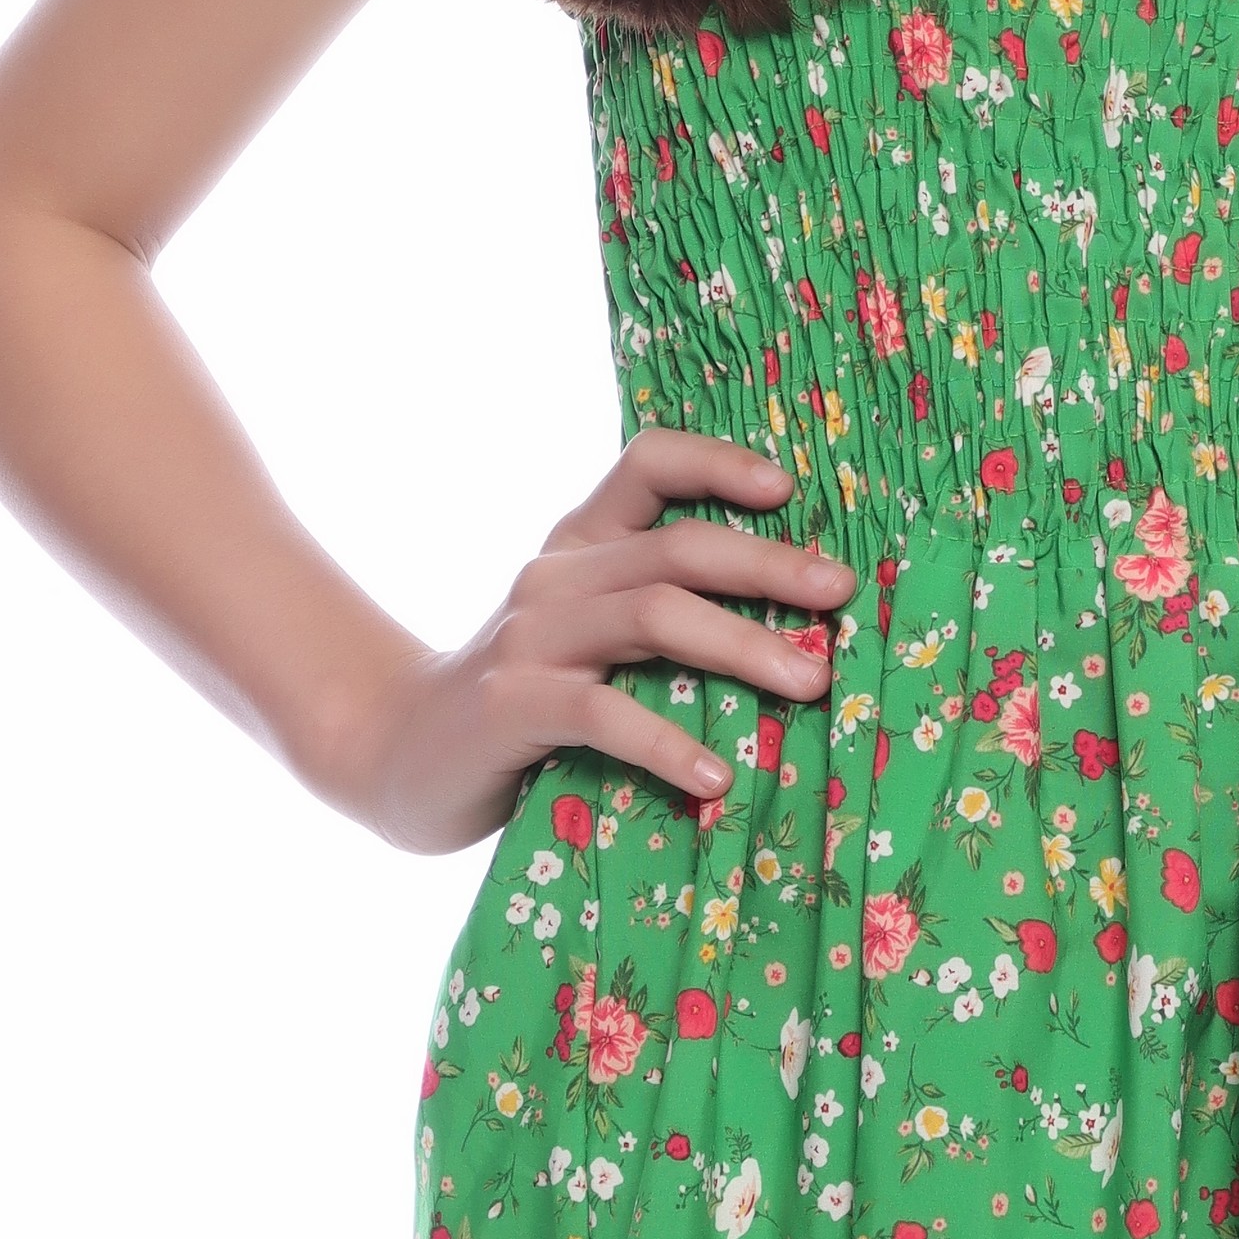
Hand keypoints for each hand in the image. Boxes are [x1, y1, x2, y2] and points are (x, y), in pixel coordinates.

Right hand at [352, 432, 852, 853]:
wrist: (398, 755)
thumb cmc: (524, 700)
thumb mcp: (586, 637)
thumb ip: (658, 616)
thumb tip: (799, 630)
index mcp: (579, 542)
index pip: (646, 463)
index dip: (718, 461)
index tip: (789, 487)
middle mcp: (556, 573)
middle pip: (677, 545)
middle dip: (770, 565)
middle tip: (840, 594)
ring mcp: (530, 637)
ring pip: (653, 614)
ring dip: (742, 644)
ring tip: (811, 683)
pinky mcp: (510, 705)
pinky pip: (602, 712)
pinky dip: (667, 742)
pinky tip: (716, 777)